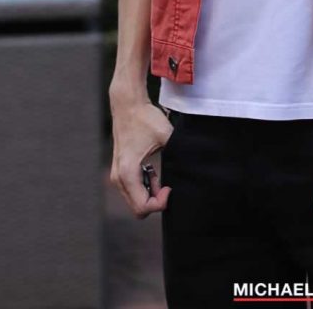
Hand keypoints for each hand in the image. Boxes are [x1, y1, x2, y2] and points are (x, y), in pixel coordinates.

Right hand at [110, 97, 174, 218]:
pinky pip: (132, 190)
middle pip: (137, 209)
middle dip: (155, 201)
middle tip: (166, 184)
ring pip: (134, 200)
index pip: (143, 207)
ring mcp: (116, 175)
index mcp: (127, 173)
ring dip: (149, 193)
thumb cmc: (145, 118)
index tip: (170, 188)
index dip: (160, 203)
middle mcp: (118, 178)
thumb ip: (180, 151)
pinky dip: (143, 186)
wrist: (128, 104)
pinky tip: (152, 171)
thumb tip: (195, 163)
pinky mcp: (119, 170)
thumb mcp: (166, 135)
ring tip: (159, 175)